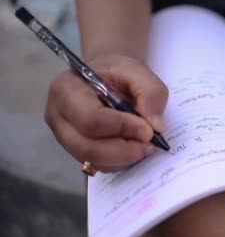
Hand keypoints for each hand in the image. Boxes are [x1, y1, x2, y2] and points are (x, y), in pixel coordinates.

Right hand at [45, 54, 168, 171]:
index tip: (149, 130)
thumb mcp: (138, 70)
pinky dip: (120, 162)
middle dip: (124, 150)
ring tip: (145, 145)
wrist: (107, 79)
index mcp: (66, 89)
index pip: (91, 118)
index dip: (123, 128)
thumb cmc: (117, 73)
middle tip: (150, 144)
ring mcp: (64, 137)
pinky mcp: (76, 151)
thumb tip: (155, 125)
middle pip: (87, 147)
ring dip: (124, 158)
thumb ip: (151, 91)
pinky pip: (98, 166)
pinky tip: (134, 148)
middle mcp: (58, 116)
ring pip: (93, 160)